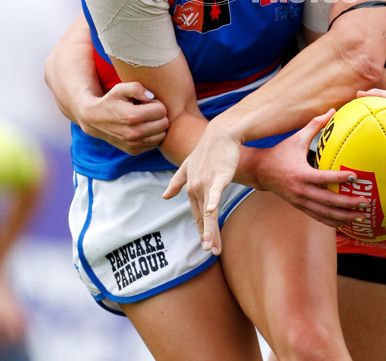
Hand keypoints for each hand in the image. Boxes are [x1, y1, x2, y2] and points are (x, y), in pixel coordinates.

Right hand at [79, 82, 168, 154]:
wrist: (94, 120)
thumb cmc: (110, 101)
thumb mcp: (120, 88)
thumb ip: (137, 88)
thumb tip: (152, 97)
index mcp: (132, 116)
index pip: (161, 110)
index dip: (156, 103)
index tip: (147, 102)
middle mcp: (134, 133)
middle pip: (164, 123)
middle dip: (159, 115)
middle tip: (148, 110)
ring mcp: (134, 144)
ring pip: (162, 135)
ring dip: (157, 126)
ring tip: (146, 119)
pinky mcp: (134, 151)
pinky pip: (155, 143)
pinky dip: (152, 135)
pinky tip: (143, 127)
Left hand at [163, 122, 241, 255]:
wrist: (220, 133)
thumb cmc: (207, 149)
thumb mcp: (189, 165)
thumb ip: (176, 182)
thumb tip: (165, 197)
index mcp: (190, 187)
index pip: (197, 214)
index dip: (203, 230)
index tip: (207, 245)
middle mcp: (196, 187)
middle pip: (203, 217)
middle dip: (208, 236)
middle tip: (212, 252)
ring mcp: (207, 182)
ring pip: (209, 211)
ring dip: (211, 229)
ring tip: (212, 247)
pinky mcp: (219, 175)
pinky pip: (216, 191)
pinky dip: (213, 201)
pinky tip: (212, 211)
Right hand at [252, 108, 370, 226]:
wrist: (260, 171)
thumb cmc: (280, 152)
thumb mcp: (296, 137)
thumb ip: (315, 124)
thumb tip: (332, 110)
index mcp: (300, 174)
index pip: (323, 178)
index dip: (339, 178)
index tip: (355, 177)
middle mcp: (301, 190)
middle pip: (327, 201)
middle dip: (348, 203)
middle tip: (366, 201)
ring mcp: (300, 201)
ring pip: (325, 213)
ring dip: (344, 216)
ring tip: (362, 215)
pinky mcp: (300, 207)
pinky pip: (319, 217)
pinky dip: (333, 222)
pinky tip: (347, 222)